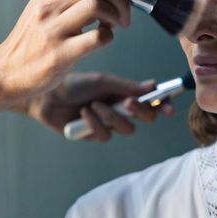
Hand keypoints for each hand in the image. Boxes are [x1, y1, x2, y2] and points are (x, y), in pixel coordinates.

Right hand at [0, 0, 143, 106]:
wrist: (7, 73)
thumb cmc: (35, 40)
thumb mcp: (46, 7)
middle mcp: (48, 4)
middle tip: (126, 14)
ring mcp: (53, 28)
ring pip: (98, 4)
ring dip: (117, 15)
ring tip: (114, 26)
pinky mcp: (60, 54)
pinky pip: (98, 37)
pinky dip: (109, 37)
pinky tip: (103, 40)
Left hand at [26, 72, 174, 140]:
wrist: (47, 97)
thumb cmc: (75, 84)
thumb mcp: (102, 82)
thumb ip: (127, 87)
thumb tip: (153, 86)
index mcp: (125, 92)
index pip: (151, 100)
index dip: (163, 104)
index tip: (169, 107)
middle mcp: (120, 108)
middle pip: (145, 118)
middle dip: (140, 111)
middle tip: (128, 103)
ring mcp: (109, 123)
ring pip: (127, 129)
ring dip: (112, 116)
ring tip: (94, 104)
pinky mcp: (95, 135)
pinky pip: (106, 135)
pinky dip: (95, 123)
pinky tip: (83, 114)